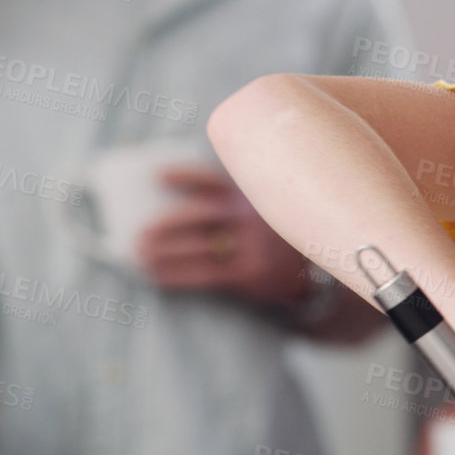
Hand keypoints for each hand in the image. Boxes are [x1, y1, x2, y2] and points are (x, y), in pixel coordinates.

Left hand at [137, 166, 313, 306]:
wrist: (315, 278)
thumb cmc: (273, 246)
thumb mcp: (263, 218)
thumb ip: (231, 213)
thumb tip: (165, 225)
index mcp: (252, 197)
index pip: (215, 179)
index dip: (185, 176)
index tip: (157, 176)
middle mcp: (253, 216)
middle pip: (201, 214)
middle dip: (167, 223)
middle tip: (140, 232)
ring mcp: (255, 244)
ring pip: (199, 246)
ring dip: (165, 251)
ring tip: (140, 254)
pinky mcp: (253, 271)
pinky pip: (206, 273)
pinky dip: (177, 274)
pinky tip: (157, 276)